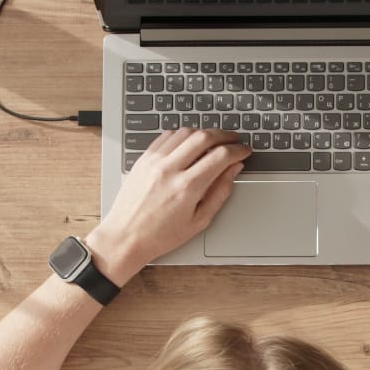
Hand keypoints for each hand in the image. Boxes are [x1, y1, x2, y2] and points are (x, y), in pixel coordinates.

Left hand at [85, 128, 250, 283]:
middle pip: (204, 137)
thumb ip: (220, 191)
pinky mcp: (143, 159)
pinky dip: (183, 135)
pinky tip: (190, 143)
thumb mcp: (200, 220)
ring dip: (204, 133)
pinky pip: (166, 136)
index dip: (238, 150)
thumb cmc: (161, 235)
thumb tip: (234, 169)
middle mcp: (170, 169)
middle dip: (225, 135)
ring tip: (214, 141)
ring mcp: (154, 161)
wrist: (124, 237)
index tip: (244, 151)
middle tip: (234, 140)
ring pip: (185, 132)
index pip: (220, 156)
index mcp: (187, 188)